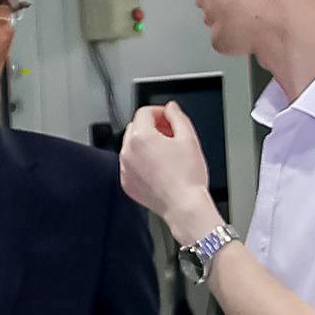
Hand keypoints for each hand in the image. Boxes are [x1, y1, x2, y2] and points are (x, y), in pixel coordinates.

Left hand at [117, 101, 220, 234]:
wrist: (183, 206)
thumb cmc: (187, 177)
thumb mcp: (189, 139)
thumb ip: (178, 117)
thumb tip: (171, 108)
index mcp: (141, 137)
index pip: (144, 112)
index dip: (160, 112)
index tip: (169, 118)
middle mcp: (127, 151)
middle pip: (136, 127)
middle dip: (153, 127)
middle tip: (171, 135)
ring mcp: (125, 168)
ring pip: (132, 146)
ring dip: (146, 144)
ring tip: (167, 154)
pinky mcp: (127, 182)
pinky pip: (131, 164)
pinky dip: (142, 162)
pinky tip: (160, 169)